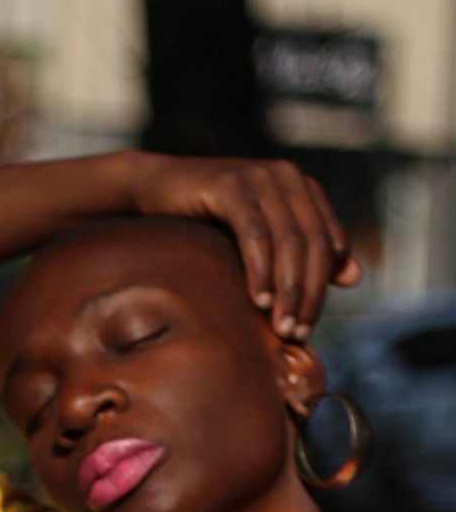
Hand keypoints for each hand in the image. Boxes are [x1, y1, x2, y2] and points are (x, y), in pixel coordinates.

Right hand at [129, 153, 361, 341]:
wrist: (156, 189)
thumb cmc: (206, 220)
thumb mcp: (263, 237)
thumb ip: (306, 253)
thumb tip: (356, 276)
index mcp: (302, 188)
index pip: (329, 243)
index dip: (322, 289)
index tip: (307, 329)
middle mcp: (287, 177)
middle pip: (312, 244)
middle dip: (307, 294)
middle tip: (295, 334)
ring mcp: (260, 177)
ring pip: (287, 241)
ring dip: (287, 289)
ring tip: (280, 327)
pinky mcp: (231, 184)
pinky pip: (254, 233)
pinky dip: (260, 269)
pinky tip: (259, 300)